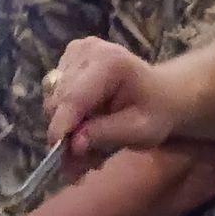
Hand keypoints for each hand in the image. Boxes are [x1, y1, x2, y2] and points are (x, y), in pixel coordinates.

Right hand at [43, 38, 180, 167]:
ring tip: (88, 148)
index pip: (74, 96)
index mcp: (110, 62)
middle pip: (59, 98)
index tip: (55, 151)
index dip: (62, 125)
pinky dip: (67, 116)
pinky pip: (55, 94)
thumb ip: (107, 134)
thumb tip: (74, 144)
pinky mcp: (69, 58)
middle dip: (65, 133)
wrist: (161, 93)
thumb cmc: (156, 113)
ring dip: (66, 128)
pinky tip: (86, 125)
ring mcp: (76, 51)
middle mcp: (88, 50)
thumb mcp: (140, 131)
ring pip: (53, 98)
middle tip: (79, 165)